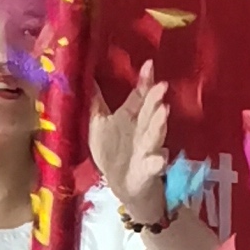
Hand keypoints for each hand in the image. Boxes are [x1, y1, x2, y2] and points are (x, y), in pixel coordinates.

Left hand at [89, 71, 169, 225]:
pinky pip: (154, 165)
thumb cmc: (112, 152)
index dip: (144, 82)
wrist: (122, 185)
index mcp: (130, 118)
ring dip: (159, 124)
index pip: (139, 96)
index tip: (149, 64)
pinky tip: (160, 158)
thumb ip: (96, 102)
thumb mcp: (99, 124)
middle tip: (162, 86)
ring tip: (164, 111)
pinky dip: (158, 162)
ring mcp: (146, 150)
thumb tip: (85, 76)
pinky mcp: (147, 170)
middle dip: (155, 100)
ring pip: (154, 135)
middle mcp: (141, 130)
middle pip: (149, 113)